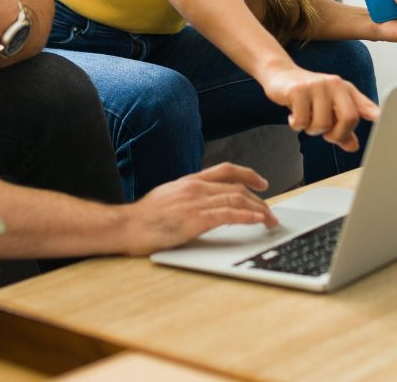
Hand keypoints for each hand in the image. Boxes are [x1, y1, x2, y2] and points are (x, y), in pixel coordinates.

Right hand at [119, 163, 278, 254]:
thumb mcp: (169, 197)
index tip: (263, 183)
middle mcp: (195, 187)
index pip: (226, 170)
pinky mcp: (194, 219)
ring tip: (270, 220)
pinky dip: (247, 217)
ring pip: (236, 199)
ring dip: (259, 210)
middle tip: (271, 213)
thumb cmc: (144, 217)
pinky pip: (227, 215)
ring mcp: (194, 202)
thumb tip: (204, 203)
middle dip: (259, 200)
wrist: (125, 226)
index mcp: (190, 181)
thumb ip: (188, 196)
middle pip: (237, 187)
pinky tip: (257, 221)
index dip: (248, 174)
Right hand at [259, 64, 379, 150]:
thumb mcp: (327, 108)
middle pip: (348, 118)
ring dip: (311, 129)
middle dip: (336, 134)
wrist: (280, 74)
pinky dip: (296, 124)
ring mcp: (316, 86)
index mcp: (345, 89)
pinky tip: (292, 115)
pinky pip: (301, 121)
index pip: (363, 107)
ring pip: (322, 124)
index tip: (383, 119)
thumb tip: (354, 146)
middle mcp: (334, 84)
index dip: (375, 114)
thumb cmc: (307, 93)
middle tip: (324, 133)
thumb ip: (341, 126)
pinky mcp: (298, 90)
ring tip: (305, 118)